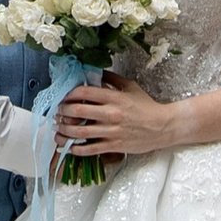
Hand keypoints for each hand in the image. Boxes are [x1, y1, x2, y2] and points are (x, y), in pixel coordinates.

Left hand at [54, 75, 177, 158]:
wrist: (162, 127)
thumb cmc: (146, 106)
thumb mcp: (130, 87)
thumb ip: (111, 79)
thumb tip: (94, 71)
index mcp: (114, 98)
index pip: (84, 93)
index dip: (68, 94)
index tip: (63, 96)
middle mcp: (111, 114)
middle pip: (78, 111)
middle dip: (63, 111)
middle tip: (58, 112)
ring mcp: (112, 131)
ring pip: (80, 132)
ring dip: (65, 131)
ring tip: (58, 129)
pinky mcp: (114, 146)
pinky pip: (90, 149)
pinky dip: (76, 149)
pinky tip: (69, 146)